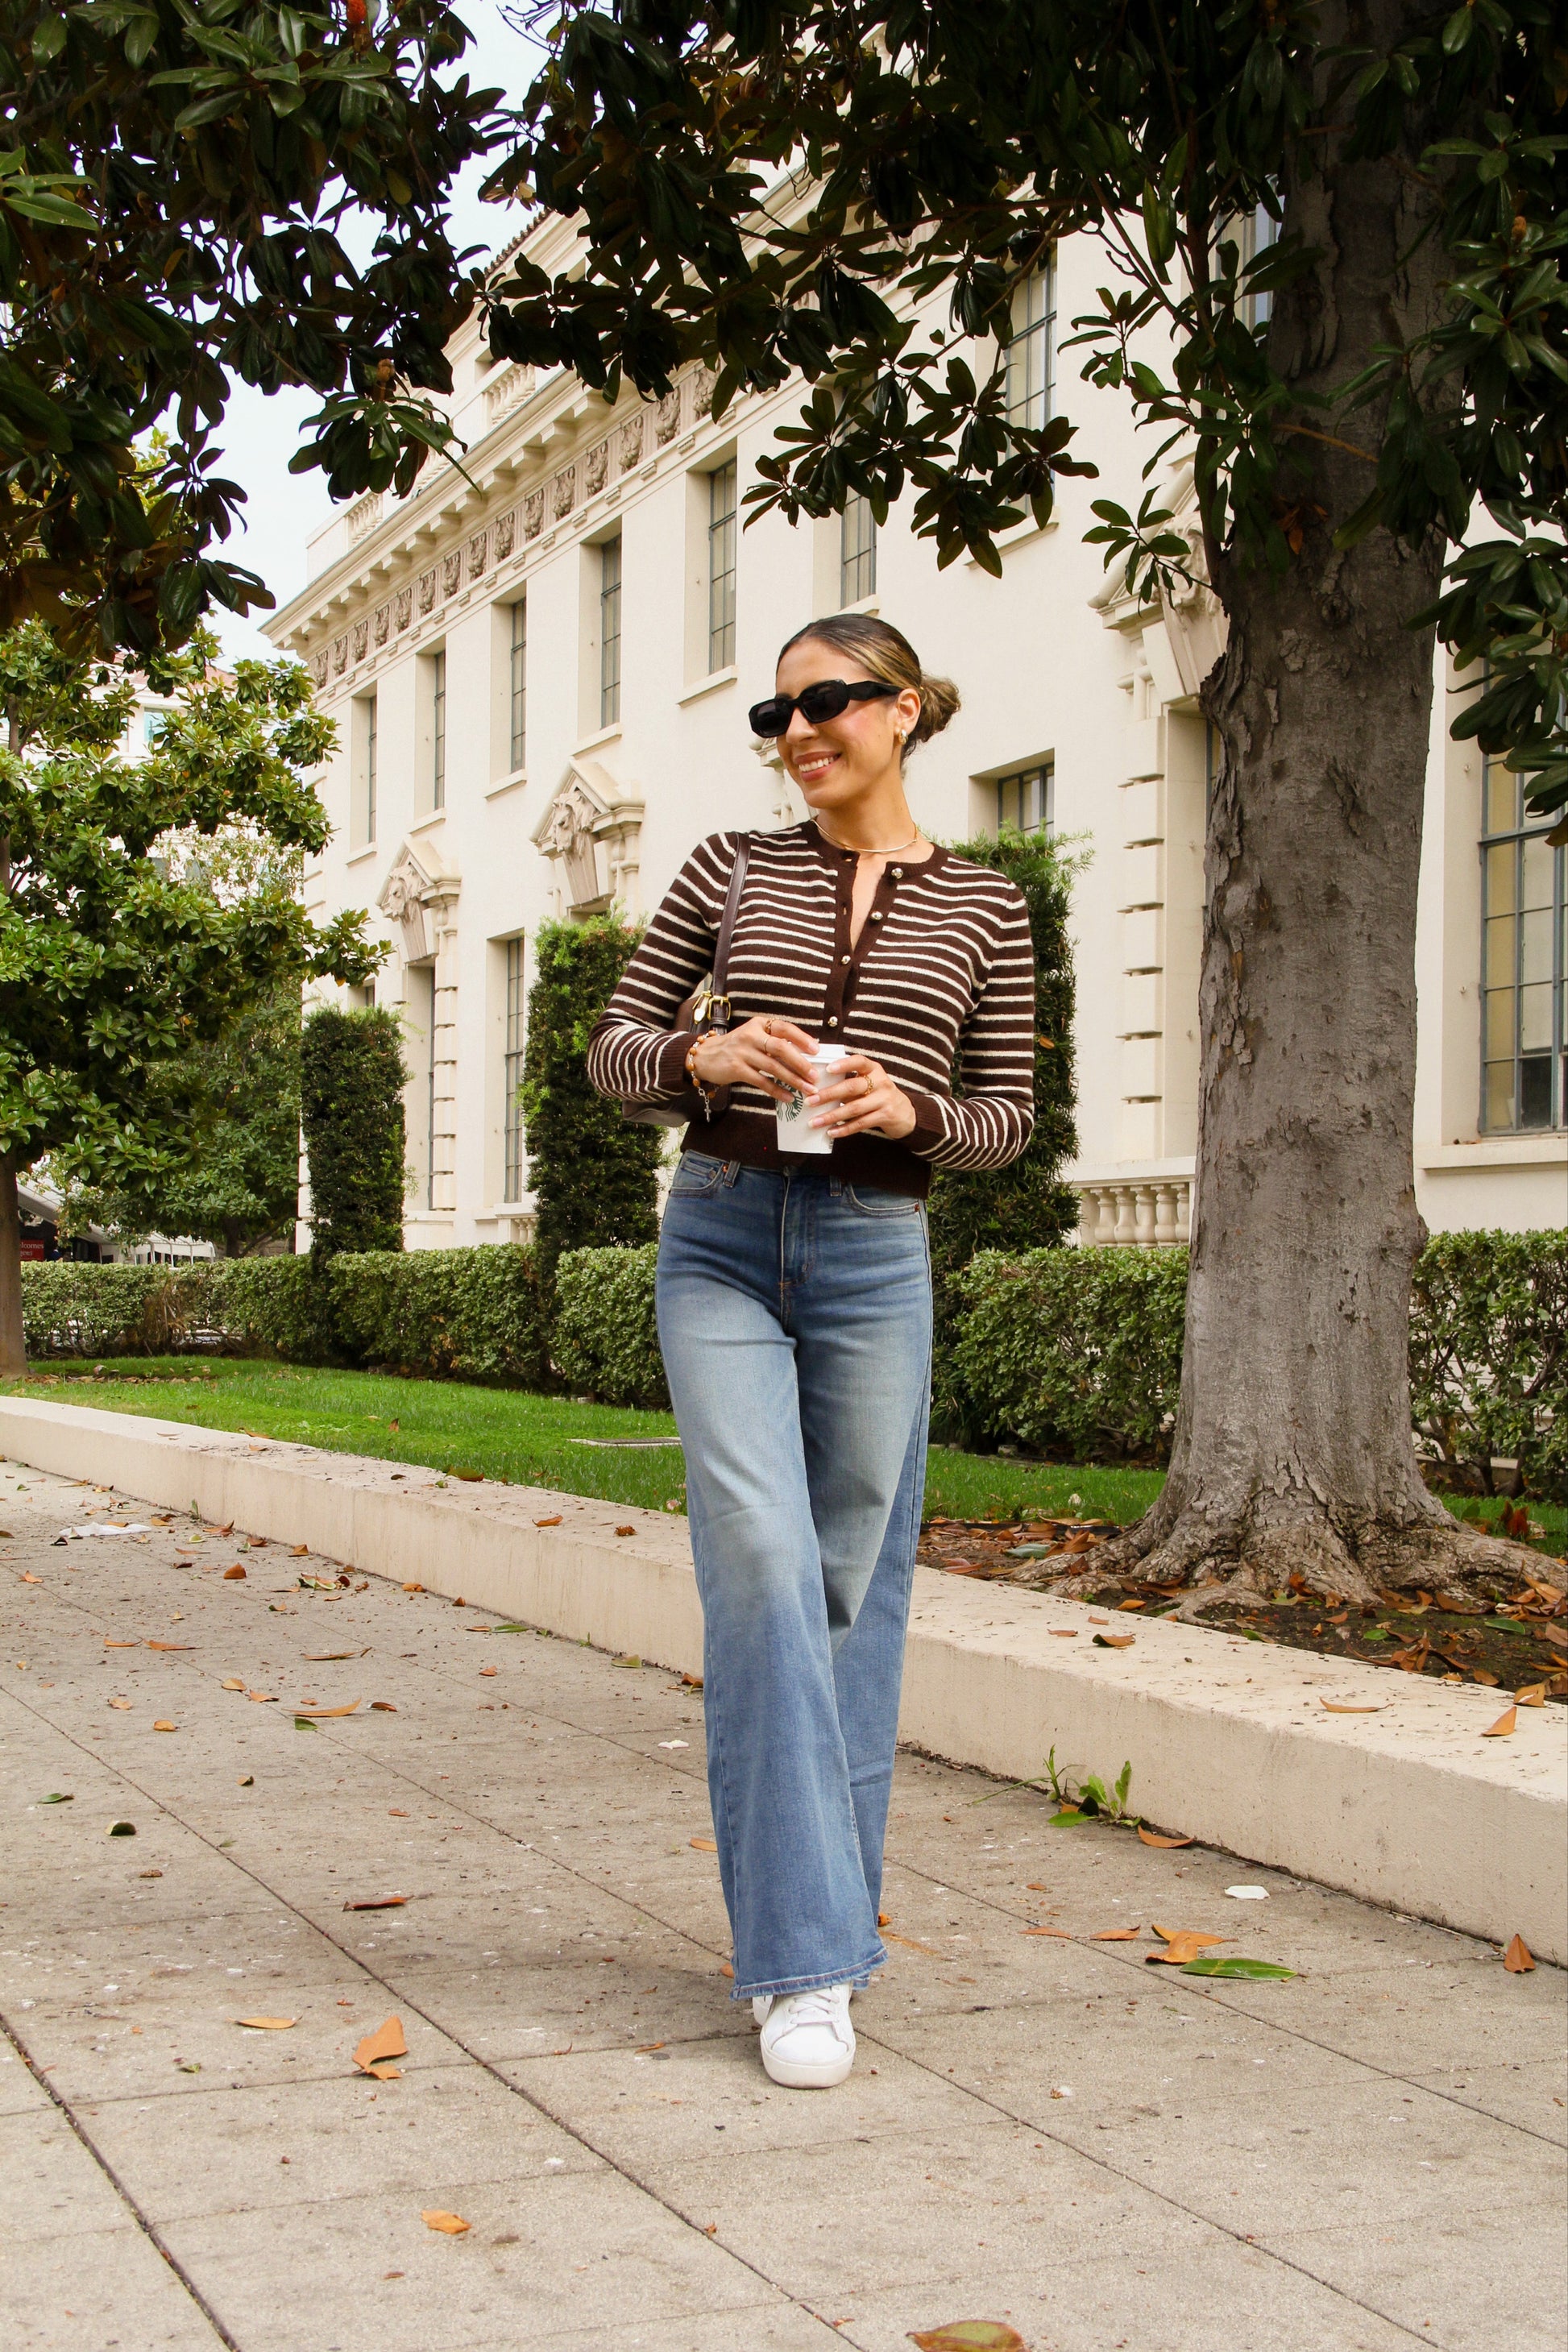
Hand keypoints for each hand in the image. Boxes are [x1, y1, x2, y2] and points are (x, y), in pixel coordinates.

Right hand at [688, 1014, 818, 1100]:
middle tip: (814, 1075)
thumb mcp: (754, 1037)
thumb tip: (806, 1052)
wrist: (705, 1056)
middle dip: (800, 1063)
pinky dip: (777, 1090)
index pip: (784, 1028)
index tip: (817, 1050)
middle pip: (781, 1048)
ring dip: (793, 1080)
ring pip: (773, 1067)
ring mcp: (742, 1052)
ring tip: (807, 1089)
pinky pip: (762, 1082)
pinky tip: (788, 1097)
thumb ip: (774, 1041)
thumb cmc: (736, 1048)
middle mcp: (751, 1036)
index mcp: (759, 1024)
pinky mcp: (736, 1069)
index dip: (802, 1039)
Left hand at [810, 1052, 916, 1141]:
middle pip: (852, 1087)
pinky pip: (861, 1123)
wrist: (905, 1113)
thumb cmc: (877, 1095)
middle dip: (829, 1094)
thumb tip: (818, 1090)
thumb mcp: (868, 1084)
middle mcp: (881, 1082)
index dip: (843, 1064)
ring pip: (854, 1108)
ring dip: (832, 1116)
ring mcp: (885, 1099)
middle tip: (810, 1101)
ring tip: (814, 1122)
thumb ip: (849, 1083)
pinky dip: (844, 1129)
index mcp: (874, 1069)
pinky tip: (831, 1132)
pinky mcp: (886, 1116)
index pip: (858, 1061)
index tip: (827, 1069)